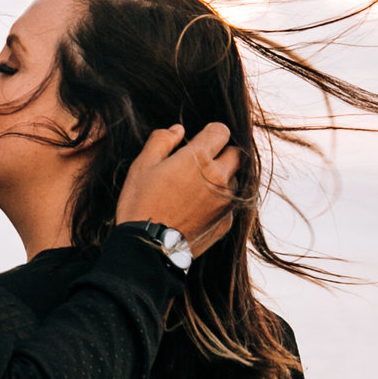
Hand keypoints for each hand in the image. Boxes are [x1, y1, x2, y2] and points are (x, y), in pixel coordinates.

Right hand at [116, 123, 240, 252]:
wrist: (147, 248)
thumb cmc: (141, 204)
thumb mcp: (142, 165)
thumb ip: (161, 140)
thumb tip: (178, 129)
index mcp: (199, 158)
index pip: (221, 131)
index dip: (211, 133)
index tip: (200, 140)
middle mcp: (219, 177)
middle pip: (236, 154)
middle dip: (222, 153)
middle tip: (200, 163)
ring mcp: (225, 201)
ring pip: (235, 179)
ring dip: (222, 178)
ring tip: (197, 188)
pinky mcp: (225, 222)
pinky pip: (230, 204)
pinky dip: (219, 201)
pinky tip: (198, 208)